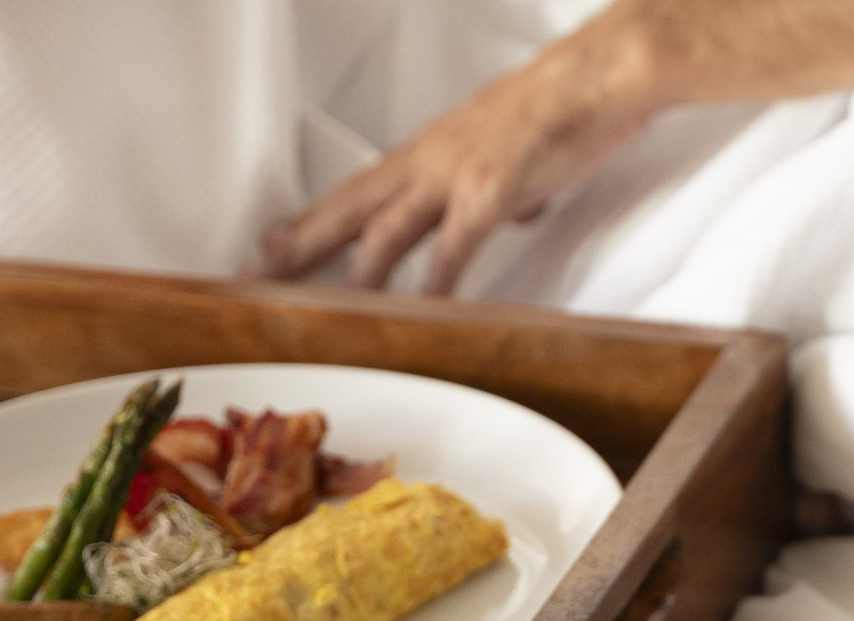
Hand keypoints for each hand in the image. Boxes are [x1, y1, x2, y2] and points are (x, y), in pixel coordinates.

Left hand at [253, 14, 663, 294]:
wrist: (597, 77)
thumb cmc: (565, 108)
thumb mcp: (516, 151)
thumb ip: (504, 186)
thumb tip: (513, 210)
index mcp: (431, 150)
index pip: (358, 190)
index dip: (312, 220)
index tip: (273, 245)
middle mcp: (430, 160)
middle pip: (350, 207)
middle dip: (300, 243)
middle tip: (256, 274)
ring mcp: (457, 174)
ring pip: (386, 228)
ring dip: (354, 272)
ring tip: (325, 307)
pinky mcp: (491, 190)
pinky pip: (453, 246)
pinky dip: (435, 283)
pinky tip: (420, 309)